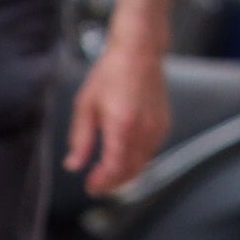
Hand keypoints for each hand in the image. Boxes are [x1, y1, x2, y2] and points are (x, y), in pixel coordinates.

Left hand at [63, 0, 175, 195]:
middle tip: (97, 185)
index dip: (102, 183)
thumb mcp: (85, 105)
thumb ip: (80, 139)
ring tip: (109, 173)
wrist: (139, 53)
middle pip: (131, 171)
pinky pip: (152, 151)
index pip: (115, 168)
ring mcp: (158, 128)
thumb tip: (74, 164)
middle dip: (113, 183)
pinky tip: (124, 156)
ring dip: (126, 173)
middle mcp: (144, 130)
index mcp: (122, 126)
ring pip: (144, 164)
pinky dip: (138, 160)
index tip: (90, 186)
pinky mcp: (164, 124)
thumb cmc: (111, 74)